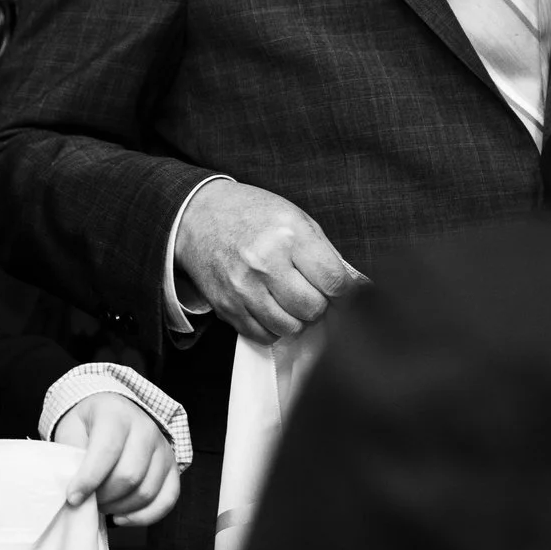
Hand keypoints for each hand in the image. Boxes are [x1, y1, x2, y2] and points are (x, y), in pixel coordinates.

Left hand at [52, 393, 181, 527]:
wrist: (109, 413)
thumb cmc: (86, 426)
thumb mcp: (70, 432)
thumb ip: (71, 459)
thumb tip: (76, 495)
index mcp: (116, 415)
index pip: (107, 451)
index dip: (89, 480)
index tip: (73, 497)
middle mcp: (145, 428)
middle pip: (129, 476)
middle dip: (104, 497)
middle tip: (88, 500)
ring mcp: (163, 448)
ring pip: (146, 492)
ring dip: (120, 508)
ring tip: (102, 505)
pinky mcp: (172, 467)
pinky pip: (166, 500)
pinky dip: (143, 517)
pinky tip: (121, 517)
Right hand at [174, 181, 365, 344]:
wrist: (198, 217)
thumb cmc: (251, 214)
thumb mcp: (295, 217)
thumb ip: (323, 253)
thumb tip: (352, 287)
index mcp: (288, 236)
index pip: (334, 282)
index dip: (343, 291)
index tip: (339, 289)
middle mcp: (265, 263)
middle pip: (313, 308)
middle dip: (318, 303)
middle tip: (310, 290)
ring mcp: (243, 288)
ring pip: (290, 327)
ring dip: (296, 318)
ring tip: (289, 299)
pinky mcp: (227, 306)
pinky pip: (264, 335)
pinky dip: (273, 327)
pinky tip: (270, 307)